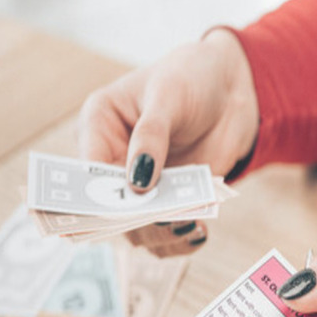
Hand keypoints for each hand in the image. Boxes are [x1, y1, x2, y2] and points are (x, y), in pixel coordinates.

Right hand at [78, 30, 258, 255]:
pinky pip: (167, 233)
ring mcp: (142, 187)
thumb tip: (137, 184)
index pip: (85, 170)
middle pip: (109, 208)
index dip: (94, 195)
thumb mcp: (168, 95)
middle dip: (133, 220)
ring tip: (189, 226)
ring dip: (160, 234)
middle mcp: (113, 163)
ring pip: (137, 228)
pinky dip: (181, 239)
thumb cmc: (189, 77)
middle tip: (162, 222)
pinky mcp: (170, 202)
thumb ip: (151, 136)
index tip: (114, 212)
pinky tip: (199, 232)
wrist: (231, 89)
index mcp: (98, 128)